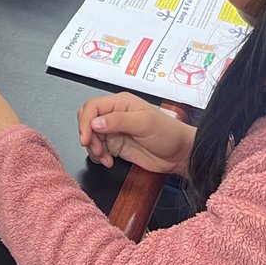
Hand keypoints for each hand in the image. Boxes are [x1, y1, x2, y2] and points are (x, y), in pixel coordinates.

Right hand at [77, 93, 194, 174]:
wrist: (179, 155)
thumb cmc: (168, 133)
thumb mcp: (144, 123)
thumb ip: (118, 121)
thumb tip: (95, 122)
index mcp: (120, 103)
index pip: (92, 107)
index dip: (85, 122)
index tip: (86, 138)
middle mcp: (115, 115)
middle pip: (87, 121)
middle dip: (88, 136)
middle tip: (97, 149)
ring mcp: (114, 131)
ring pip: (91, 137)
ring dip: (94, 149)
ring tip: (106, 158)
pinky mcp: (116, 146)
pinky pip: (98, 149)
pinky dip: (99, 157)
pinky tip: (109, 161)